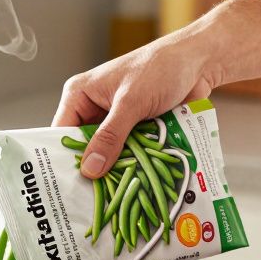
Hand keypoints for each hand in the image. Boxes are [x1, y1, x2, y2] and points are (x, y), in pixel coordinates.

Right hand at [53, 34, 224, 178]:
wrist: (199, 62)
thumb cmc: (160, 68)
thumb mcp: (130, 102)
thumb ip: (110, 136)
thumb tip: (90, 169)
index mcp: (80, 95)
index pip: (61, 132)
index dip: (63, 157)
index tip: (67, 186)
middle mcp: (94, 109)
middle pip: (85, 148)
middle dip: (92, 169)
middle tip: (92, 197)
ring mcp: (116, 122)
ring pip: (108, 154)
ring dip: (116, 169)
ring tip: (115, 195)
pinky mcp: (136, 130)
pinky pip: (128, 154)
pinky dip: (133, 165)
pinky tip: (136, 181)